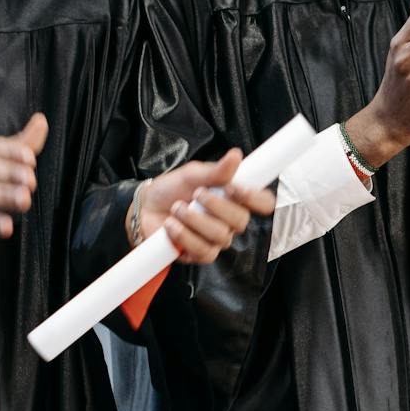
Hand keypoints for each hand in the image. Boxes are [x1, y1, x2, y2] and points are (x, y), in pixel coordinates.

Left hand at [135, 148, 278, 263]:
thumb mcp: (192, 174)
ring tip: (177, 208)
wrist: (146, 207)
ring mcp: (217, 240)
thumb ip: (215, 170)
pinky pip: (202, 250)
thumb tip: (236, 156)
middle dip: (215, 206)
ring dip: (193, 219)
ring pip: (219, 235)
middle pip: (241, 220)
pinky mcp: (201, 254)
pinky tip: (172, 225)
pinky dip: (183, 235)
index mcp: (235, 198)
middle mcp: (231, 221)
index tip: (235, 188)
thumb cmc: (172, 189)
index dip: (255, 198)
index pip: (263, 202)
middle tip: (196, 194)